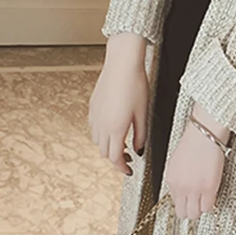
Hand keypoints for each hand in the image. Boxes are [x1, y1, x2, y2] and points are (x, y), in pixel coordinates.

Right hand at [89, 32, 148, 175]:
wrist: (122, 64)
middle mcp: (101, 125)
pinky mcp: (92, 106)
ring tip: (122, 142)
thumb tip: (138, 150)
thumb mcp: (143, 113)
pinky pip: (94, 128)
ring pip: (97, 141)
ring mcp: (95, 115)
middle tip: (128, 156)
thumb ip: (141, 135)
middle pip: (104, 152)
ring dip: (108, 146)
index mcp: (115, 129)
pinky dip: (102, 134)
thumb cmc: (135, 85)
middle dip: (116, 158)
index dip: (122, 168)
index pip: (115, 158)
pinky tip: (113, 127)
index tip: (129, 171)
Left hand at [165, 105, 229, 219]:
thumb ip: (179, 178)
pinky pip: (208, 207)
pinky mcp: (208, 188)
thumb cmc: (194, 142)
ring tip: (206, 199)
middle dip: (191, 209)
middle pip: (182, 213)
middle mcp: (180, 187)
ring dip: (201, 208)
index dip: (185, 201)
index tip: (191, 199)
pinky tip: (213, 195)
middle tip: (198, 203)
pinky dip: (211, 204)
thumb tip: (185, 189)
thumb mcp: (178, 162)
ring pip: (195, 214)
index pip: (175, 202)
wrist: (204, 133)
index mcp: (171, 179)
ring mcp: (194, 189)